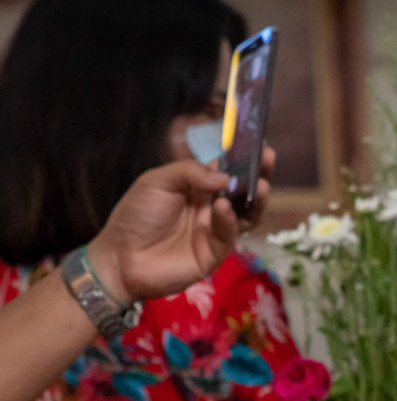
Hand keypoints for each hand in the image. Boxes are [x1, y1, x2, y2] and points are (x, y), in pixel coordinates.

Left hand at [88, 150, 275, 303]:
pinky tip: (223, 208)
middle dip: (259, 174)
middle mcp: (211, 206)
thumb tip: (225, 177)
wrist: (122, 256)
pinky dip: (230, 220)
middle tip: (270, 158)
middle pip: (243, 190)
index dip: (242, 158)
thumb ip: (189, 172)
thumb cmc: (137, 215)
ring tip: (262, 185)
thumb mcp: (157, 181)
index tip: (260, 144)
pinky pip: (230, 234)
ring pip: (246, 214)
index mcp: (197, 186)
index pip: (226, 169)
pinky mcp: (216, 252)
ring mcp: (216, 230)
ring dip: (256, 199)